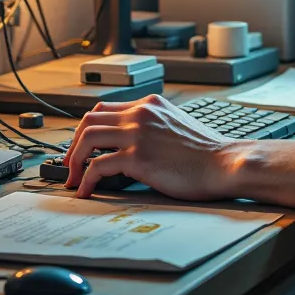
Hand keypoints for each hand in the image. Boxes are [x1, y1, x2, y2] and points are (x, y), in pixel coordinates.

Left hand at [62, 94, 238, 199]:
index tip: (82, 147)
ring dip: (74, 161)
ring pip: (87, 139)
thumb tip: (133, 142)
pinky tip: (87, 191)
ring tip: (74, 179)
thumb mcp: (177, 124)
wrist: (223, 163)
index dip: (87, 129)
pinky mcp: (138, 157)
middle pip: (89, 120)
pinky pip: (98, 166)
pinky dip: (87, 180)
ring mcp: (138, 134)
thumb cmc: (206, 151)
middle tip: (71, 164)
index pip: (104, 108)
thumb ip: (154, 124)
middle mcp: (141, 113)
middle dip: (73, 144)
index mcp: (150, 103)